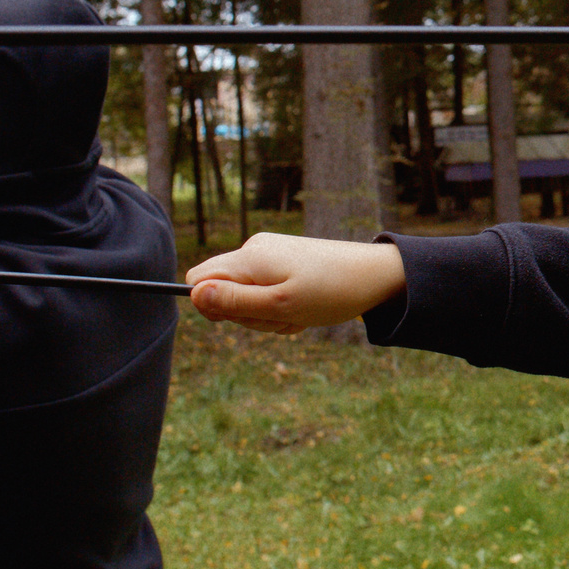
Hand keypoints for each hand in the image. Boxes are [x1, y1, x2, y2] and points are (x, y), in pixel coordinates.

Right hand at [184, 233, 404, 335]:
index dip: (210, 306)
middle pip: (221, 291)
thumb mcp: (280, 307)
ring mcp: (269, 254)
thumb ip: (234, 302)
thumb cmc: (330, 292)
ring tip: (298, 313)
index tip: (242, 317)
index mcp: (249, 258)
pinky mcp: (284, 261)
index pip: (197, 279)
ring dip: (267, 315)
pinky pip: (265, 291)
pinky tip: (304, 308)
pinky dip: (280, 307)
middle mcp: (254, 250)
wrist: (375, 275)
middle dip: (245, 315)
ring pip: (245, 295)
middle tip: (282, 318)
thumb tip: (192, 295)